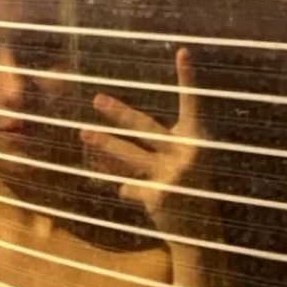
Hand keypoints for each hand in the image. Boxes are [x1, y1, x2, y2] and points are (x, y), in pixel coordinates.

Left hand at [80, 45, 204, 218]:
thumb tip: (124, 138)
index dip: (188, 79)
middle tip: (96, 99)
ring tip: (83, 132)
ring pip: (129, 155)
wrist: (202, 235)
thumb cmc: (195, 191)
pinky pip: (128, 186)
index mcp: (197, 140)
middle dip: (118, 113)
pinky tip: (129, 194)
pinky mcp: (158, 195)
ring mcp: (171, 174)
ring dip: (104, 144)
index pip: (193, 104)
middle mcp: (186, 154)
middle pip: (145, 127)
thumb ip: (165, 147)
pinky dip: (126, 189)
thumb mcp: (189, 162)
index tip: (182, 51)